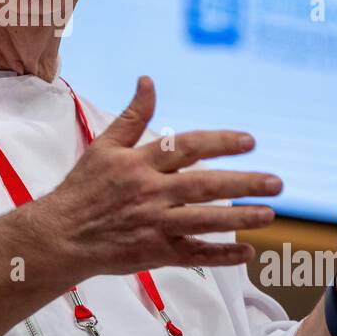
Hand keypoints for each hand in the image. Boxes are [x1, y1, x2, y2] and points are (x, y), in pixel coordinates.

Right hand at [27, 75, 282, 278]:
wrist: (60, 235)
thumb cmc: (83, 188)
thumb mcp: (104, 146)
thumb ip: (133, 116)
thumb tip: (148, 80)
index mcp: (139, 164)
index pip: (187, 147)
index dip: (221, 143)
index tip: (250, 141)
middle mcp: (150, 193)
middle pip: (205, 186)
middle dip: (244, 183)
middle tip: (277, 183)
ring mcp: (153, 225)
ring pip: (204, 221)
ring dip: (240, 219)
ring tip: (269, 214)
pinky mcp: (153, 253)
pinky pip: (192, 255)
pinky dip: (219, 255)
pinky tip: (245, 253)